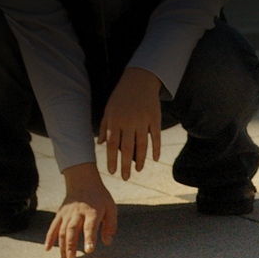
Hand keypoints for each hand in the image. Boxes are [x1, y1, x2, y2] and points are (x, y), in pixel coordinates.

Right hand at [44, 163, 116, 257]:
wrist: (83, 182)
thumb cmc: (100, 198)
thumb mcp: (111, 208)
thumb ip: (110, 225)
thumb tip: (107, 242)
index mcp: (92, 212)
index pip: (90, 227)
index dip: (90, 239)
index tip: (89, 250)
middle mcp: (77, 213)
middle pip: (72, 230)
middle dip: (71, 245)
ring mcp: (66, 214)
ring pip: (61, 231)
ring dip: (62, 247)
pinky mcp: (59, 214)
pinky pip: (53, 227)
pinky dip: (49, 238)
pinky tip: (47, 249)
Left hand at [99, 66, 162, 180]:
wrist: (139, 79)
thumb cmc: (122, 96)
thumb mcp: (109, 109)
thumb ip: (105, 126)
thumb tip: (101, 144)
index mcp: (115, 120)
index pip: (113, 144)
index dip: (112, 159)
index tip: (112, 172)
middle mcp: (129, 121)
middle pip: (127, 148)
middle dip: (125, 165)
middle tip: (125, 178)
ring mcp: (143, 120)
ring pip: (142, 145)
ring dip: (141, 160)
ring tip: (139, 171)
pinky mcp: (155, 118)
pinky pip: (156, 137)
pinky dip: (156, 149)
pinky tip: (154, 159)